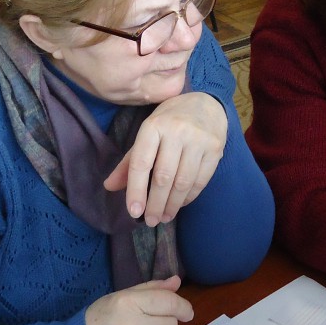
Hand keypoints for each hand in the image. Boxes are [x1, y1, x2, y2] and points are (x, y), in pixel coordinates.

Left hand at [104, 92, 227, 225]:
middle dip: (155, 204)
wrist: (206, 103)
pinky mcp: (215, 148)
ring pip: (183, 182)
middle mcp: (177, 131)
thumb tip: (109, 186)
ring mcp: (199, 140)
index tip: (134, 212)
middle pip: (163, 177)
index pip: (141, 163)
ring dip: (172, 205)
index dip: (135, 190)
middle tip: (150, 221)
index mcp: (153, 126)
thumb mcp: (147, 133)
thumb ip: (130, 161)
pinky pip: (200, 180)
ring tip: (164, 217)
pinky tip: (180, 204)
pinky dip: (189, 197)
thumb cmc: (170, 120)